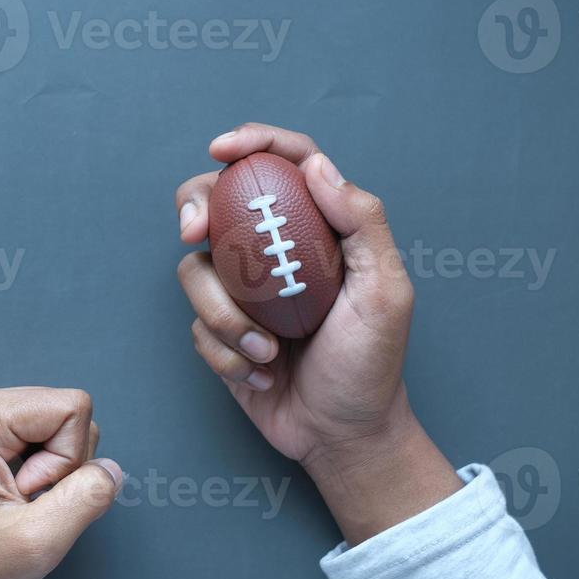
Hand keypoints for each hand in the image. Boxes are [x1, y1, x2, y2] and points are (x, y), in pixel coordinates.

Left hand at [0, 387, 121, 578]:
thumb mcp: (38, 541)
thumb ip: (87, 498)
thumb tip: (112, 469)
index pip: (71, 408)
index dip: (68, 461)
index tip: (26, 497)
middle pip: (65, 412)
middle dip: (59, 464)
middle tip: (18, 503)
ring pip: (58, 423)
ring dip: (51, 469)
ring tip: (13, 502)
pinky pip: (41, 433)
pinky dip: (39, 468)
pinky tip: (10, 495)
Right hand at [176, 124, 458, 542]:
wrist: (343, 435)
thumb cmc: (372, 364)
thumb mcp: (386, 291)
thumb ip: (362, 223)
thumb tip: (317, 166)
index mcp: (318, 230)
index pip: (284, 165)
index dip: (252, 143)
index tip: (222, 149)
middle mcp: (274, 253)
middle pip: (214, 200)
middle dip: (193, 208)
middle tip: (192, 232)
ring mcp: (243, 292)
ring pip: (195, 271)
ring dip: (223, 315)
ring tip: (265, 352)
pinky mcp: (221, 332)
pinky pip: (196, 325)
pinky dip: (225, 353)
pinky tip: (261, 373)